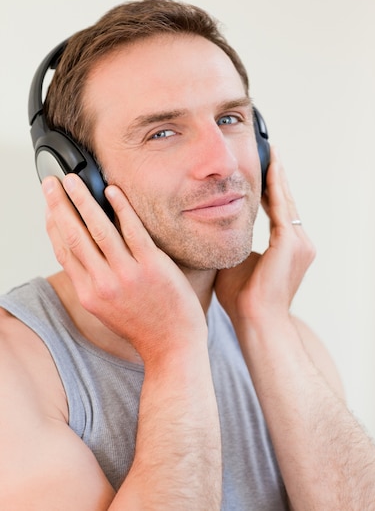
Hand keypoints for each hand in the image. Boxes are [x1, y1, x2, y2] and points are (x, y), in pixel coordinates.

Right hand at [42, 174, 205, 363]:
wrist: (173, 346)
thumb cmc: (143, 326)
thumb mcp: (107, 310)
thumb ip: (94, 283)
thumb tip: (85, 256)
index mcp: (90, 294)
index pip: (64, 252)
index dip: (53, 225)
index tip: (49, 207)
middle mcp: (104, 283)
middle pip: (75, 236)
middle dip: (60, 205)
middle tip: (52, 183)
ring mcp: (128, 274)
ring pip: (99, 229)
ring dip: (83, 200)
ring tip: (74, 181)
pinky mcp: (152, 265)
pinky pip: (133, 230)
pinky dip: (121, 208)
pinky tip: (112, 192)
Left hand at [215, 148, 314, 327]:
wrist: (256, 323)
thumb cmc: (243, 299)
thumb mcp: (237, 260)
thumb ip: (233, 239)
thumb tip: (214, 221)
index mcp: (290, 247)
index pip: (280, 209)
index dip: (270, 188)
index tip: (259, 169)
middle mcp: (301, 243)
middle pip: (286, 200)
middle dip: (275, 176)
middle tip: (268, 150)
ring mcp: (300, 243)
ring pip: (286, 200)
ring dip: (276, 176)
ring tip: (270, 153)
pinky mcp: (291, 243)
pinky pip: (282, 207)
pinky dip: (275, 186)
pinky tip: (269, 168)